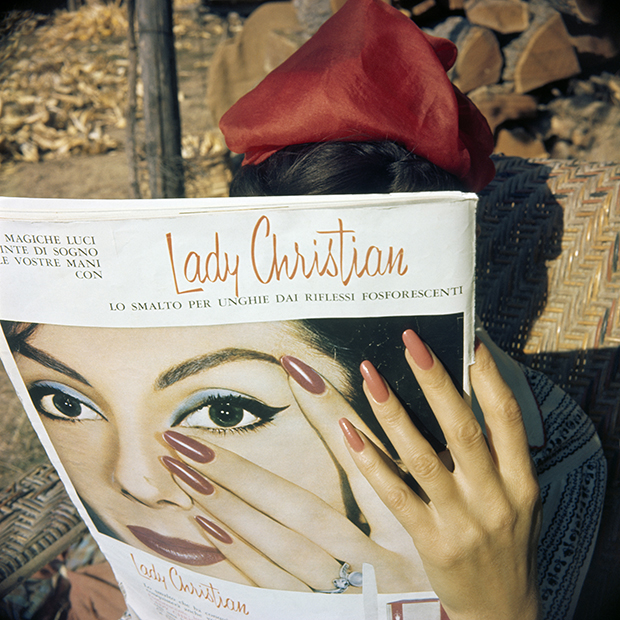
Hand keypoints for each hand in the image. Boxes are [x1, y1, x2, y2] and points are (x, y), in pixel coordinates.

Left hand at [159, 357, 429, 593]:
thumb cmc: (435, 576)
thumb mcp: (431, 527)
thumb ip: (403, 478)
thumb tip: (366, 423)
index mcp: (414, 530)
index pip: (366, 459)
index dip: (332, 411)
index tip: (296, 368)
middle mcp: (382, 565)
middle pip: (303, 510)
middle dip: (242, 472)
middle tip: (186, 438)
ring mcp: (350, 596)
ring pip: (280, 545)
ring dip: (228, 506)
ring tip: (184, 470)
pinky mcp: (323, 616)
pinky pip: (274, 587)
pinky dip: (239, 553)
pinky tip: (206, 521)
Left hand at [341, 330, 541, 619]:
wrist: (501, 609)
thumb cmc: (507, 541)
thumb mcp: (519, 497)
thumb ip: (498, 454)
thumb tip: (464, 397)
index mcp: (521, 482)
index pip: (507, 419)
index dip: (489, 378)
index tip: (469, 342)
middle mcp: (494, 498)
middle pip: (462, 429)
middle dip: (436, 381)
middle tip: (412, 343)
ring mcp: (462, 522)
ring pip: (423, 457)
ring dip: (393, 413)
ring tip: (370, 375)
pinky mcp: (431, 542)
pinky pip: (396, 495)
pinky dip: (372, 462)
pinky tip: (350, 432)